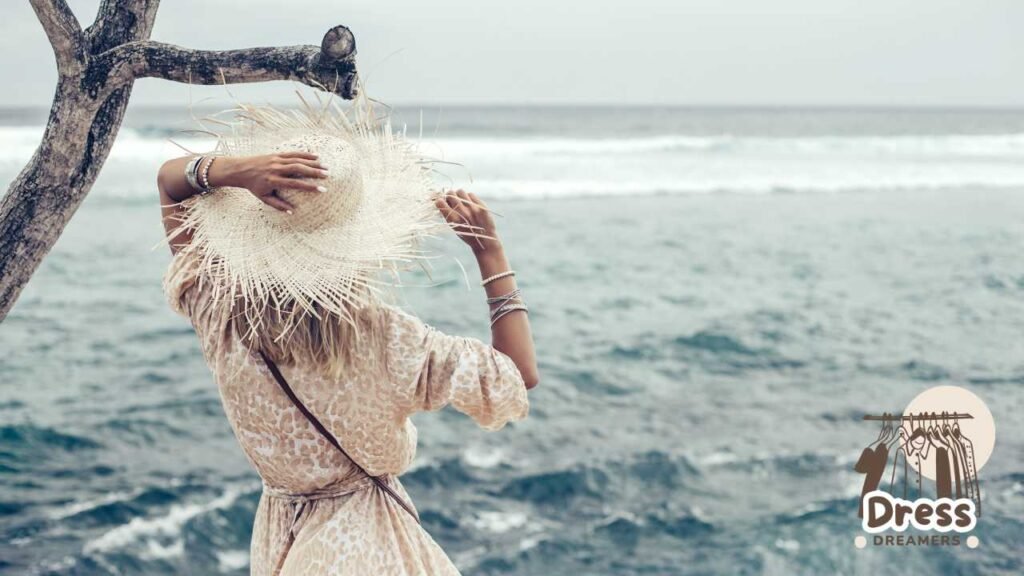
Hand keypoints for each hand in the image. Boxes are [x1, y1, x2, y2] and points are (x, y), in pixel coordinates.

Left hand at [209, 151, 328, 211]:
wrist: (240, 169)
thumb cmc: (253, 186)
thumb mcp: (263, 198)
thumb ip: (278, 205)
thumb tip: (293, 212)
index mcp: (273, 181)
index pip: (294, 184)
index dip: (309, 187)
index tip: (322, 190)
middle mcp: (276, 169)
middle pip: (298, 169)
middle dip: (314, 172)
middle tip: (327, 175)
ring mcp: (276, 160)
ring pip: (297, 160)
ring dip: (312, 163)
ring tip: (326, 166)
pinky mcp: (276, 154)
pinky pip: (293, 153)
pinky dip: (305, 154)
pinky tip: (316, 156)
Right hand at [434, 189, 501, 253]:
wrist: (484, 241)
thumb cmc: (467, 234)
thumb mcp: (454, 226)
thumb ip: (448, 214)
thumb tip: (441, 200)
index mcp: (453, 219)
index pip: (440, 202)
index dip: (440, 200)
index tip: (442, 202)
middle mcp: (462, 212)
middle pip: (450, 194)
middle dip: (449, 196)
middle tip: (452, 200)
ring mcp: (472, 208)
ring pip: (460, 191)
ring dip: (459, 195)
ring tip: (462, 201)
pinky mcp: (481, 206)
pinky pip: (471, 194)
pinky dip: (469, 197)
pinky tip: (470, 203)